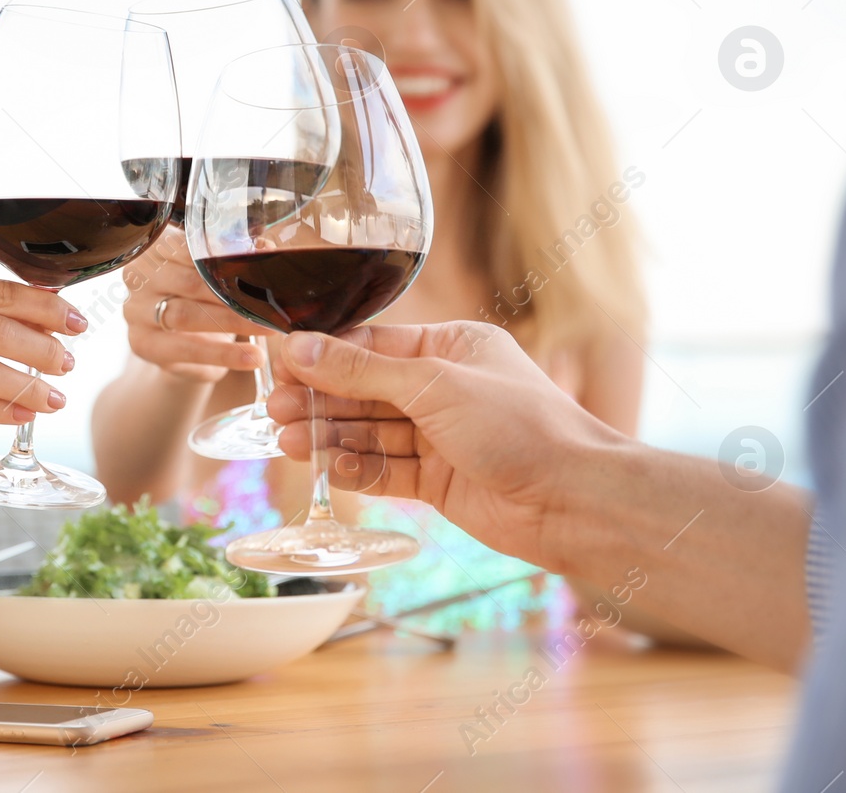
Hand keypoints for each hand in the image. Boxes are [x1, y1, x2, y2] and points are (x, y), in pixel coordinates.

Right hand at [121, 228, 272, 382]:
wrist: (184, 344)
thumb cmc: (203, 297)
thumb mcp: (216, 275)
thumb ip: (235, 259)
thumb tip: (264, 250)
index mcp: (156, 247)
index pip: (188, 247)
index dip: (223, 257)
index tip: (256, 266)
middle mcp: (139, 276)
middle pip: (189, 283)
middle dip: (233, 294)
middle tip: (270, 303)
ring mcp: (135, 311)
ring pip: (186, 316)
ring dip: (231, 322)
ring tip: (267, 329)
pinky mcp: (143, 344)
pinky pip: (185, 350)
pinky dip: (222, 354)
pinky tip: (249, 358)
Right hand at [266, 321, 623, 573]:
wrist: (572, 500)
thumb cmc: (521, 427)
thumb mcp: (434, 386)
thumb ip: (362, 371)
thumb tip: (300, 348)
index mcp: (453, 347)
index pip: (373, 346)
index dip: (325, 356)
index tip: (280, 363)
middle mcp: (445, 388)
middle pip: (366, 390)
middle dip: (320, 399)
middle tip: (274, 409)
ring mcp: (441, 436)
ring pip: (371, 431)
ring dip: (329, 435)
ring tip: (287, 441)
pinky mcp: (439, 482)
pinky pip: (386, 470)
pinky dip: (356, 468)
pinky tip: (327, 466)